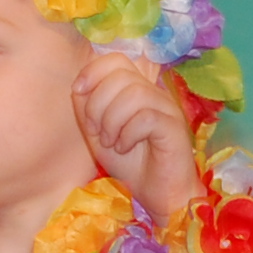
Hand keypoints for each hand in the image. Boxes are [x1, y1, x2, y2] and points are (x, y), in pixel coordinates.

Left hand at [73, 52, 198, 225]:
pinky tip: (125, 148)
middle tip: (100, 132)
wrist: (157, 193)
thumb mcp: (99, 135)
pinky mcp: (174, 126)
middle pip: (120, 75)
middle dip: (98, 104)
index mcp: (135, 89)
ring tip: (113, 142)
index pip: (115, 60)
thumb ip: (88, 110)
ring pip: (133, 94)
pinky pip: (146, 117)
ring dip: (112, 121)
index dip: (92, 72)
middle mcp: (153, 92)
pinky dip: (128, 134)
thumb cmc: (131, 163)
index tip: (79, 93)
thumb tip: (79, 86)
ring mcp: (166, 107)